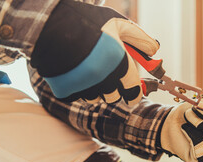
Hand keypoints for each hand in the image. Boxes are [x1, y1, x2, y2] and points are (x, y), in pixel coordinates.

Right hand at [31, 0, 158, 105]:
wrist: (48, 24)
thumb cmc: (86, 22)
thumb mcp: (117, 23)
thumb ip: (139, 39)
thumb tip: (155, 51)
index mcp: (119, 64)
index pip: (133, 91)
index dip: (134, 95)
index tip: (133, 96)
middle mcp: (103, 79)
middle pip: (114, 97)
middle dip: (114, 89)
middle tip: (108, 77)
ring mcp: (83, 87)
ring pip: (96, 98)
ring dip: (96, 89)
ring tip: (88, 70)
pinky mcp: (65, 91)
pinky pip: (77, 97)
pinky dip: (78, 88)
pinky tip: (75, 74)